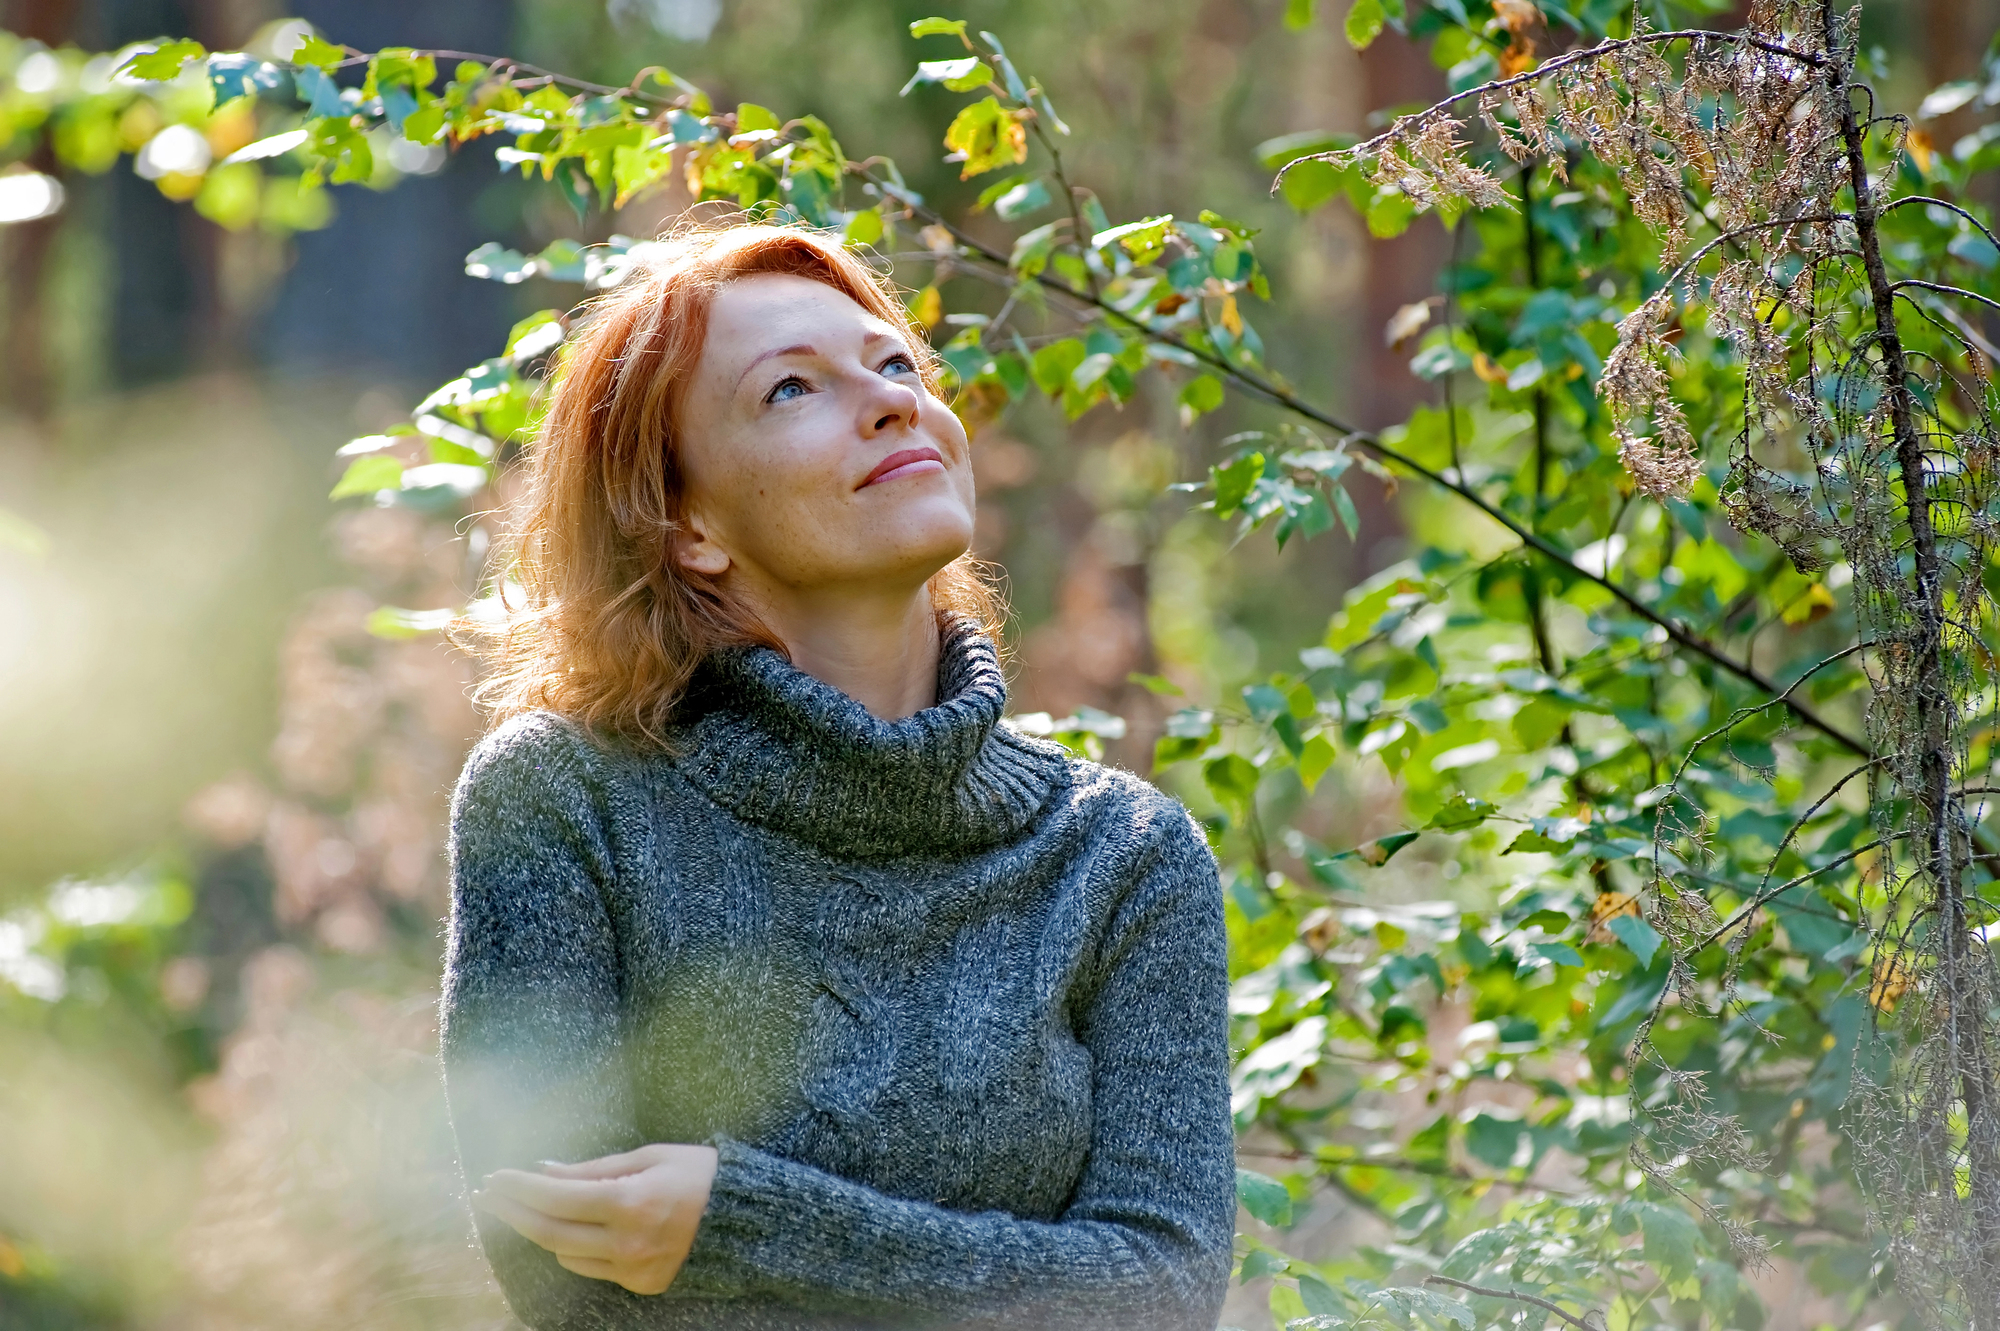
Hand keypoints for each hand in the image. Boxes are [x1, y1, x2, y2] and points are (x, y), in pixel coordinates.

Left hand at [474, 1143, 719, 1294]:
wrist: (747, 1219)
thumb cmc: (700, 1175)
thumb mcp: (649, 1157)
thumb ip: (594, 1168)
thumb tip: (544, 1169)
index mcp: (631, 1202)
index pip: (557, 1196)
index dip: (520, 1187)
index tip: (495, 1176)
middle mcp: (629, 1242)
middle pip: (550, 1233)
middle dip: (513, 1212)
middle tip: (488, 1195)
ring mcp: (634, 1269)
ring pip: (566, 1255)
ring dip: (543, 1230)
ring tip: (533, 1207)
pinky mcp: (640, 1285)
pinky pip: (591, 1268)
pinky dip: (575, 1248)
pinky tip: (574, 1228)